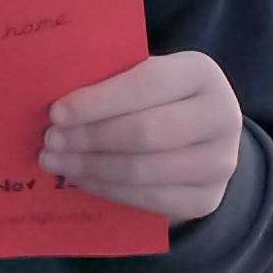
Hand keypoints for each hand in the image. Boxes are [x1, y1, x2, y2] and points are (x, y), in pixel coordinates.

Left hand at [41, 51, 241, 221]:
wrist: (202, 137)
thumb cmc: (159, 98)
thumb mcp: (146, 76)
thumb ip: (113, 82)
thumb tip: (57, 107)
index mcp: (202, 73)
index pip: (146, 85)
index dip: (98, 101)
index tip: (56, 113)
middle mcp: (221, 116)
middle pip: (144, 132)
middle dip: (89, 138)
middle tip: (50, 141)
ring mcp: (220, 162)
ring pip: (143, 170)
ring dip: (91, 167)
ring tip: (56, 161)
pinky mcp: (207, 199)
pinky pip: (148, 199)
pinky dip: (107, 189)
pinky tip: (80, 178)